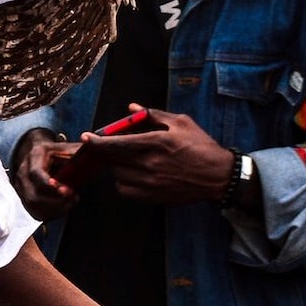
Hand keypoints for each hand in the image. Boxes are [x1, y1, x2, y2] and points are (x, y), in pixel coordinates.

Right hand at [11, 129, 75, 216]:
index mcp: (34, 157)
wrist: (43, 155)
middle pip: (32, 195)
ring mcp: (22, 187)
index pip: (35, 174)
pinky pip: (35, 212)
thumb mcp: (69, 149)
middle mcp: (23, 173)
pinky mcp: (25, 198)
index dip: (49, 184)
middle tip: (73, 198)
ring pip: (33, 206)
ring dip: (54, 209)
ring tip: (71, 202)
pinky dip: (51, 213)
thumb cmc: (59, 153)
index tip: (65, 190)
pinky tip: (63, 207)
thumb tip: (92, 145)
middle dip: (55, 202)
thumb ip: (81, 151)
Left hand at [75, 107, 237, 204]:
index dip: (96, 141)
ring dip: (118, 166)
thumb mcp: (181, 123)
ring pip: (117, 174)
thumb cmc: (201, 147)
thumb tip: (131, 108)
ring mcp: (150, 182)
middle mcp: (150, 163)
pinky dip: (125, 182)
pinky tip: (136, 174)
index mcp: (156, 142)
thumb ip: (152, 115)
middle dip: (107, 152)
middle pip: (112, 159)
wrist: (219, 177)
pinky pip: (125, 190)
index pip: (116, 143)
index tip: (86, 138)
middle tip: (110, 147)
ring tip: (133, 160)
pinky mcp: (152, 197)